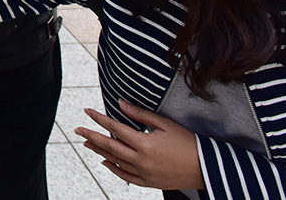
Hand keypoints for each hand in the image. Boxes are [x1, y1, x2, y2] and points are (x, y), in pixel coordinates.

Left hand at [75, 100, 204, 190]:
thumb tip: (121, 104)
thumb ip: (140, 115)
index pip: (115, 129)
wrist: (207, 168)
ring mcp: (145, 173)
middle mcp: (142, 160)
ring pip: (116, 162)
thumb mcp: (165, 124)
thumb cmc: (188, 143)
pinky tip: (105, 162)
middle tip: (78, 129)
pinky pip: (126, 177)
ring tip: (87, 143)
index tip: (87, 112)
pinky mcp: (150, 182)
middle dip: (92, 136)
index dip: (99, 119)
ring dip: (100, 151)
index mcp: (145, 144)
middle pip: (110, 146)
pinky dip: (114, 169)